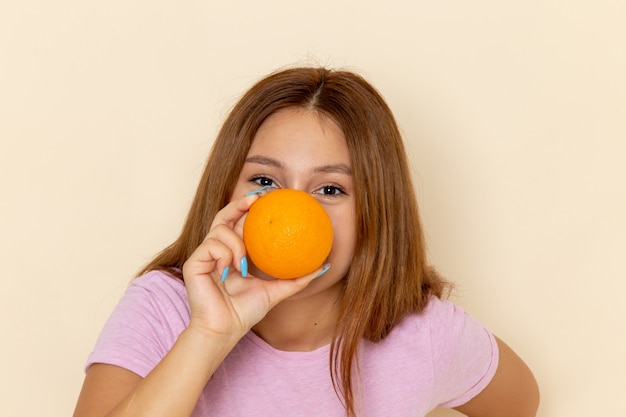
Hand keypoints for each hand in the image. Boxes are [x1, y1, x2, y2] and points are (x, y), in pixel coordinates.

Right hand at [182, 192, 320, 339]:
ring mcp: (205, 255)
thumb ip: (298, 278)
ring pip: (220, 229)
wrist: (226, 329)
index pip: (239, 223)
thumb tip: (323, 266)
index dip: (248, 207)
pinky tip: (231, 270)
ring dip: (236, 242)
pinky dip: (225, 254)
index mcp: (234, 252)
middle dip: (238, 203)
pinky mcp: (194, 263)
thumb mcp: (277, 290)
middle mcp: (218, 250)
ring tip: (244, 264)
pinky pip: (212, 245)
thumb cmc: (245, 311)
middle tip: (256, 199)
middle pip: (224, 216)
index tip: (266, 198)